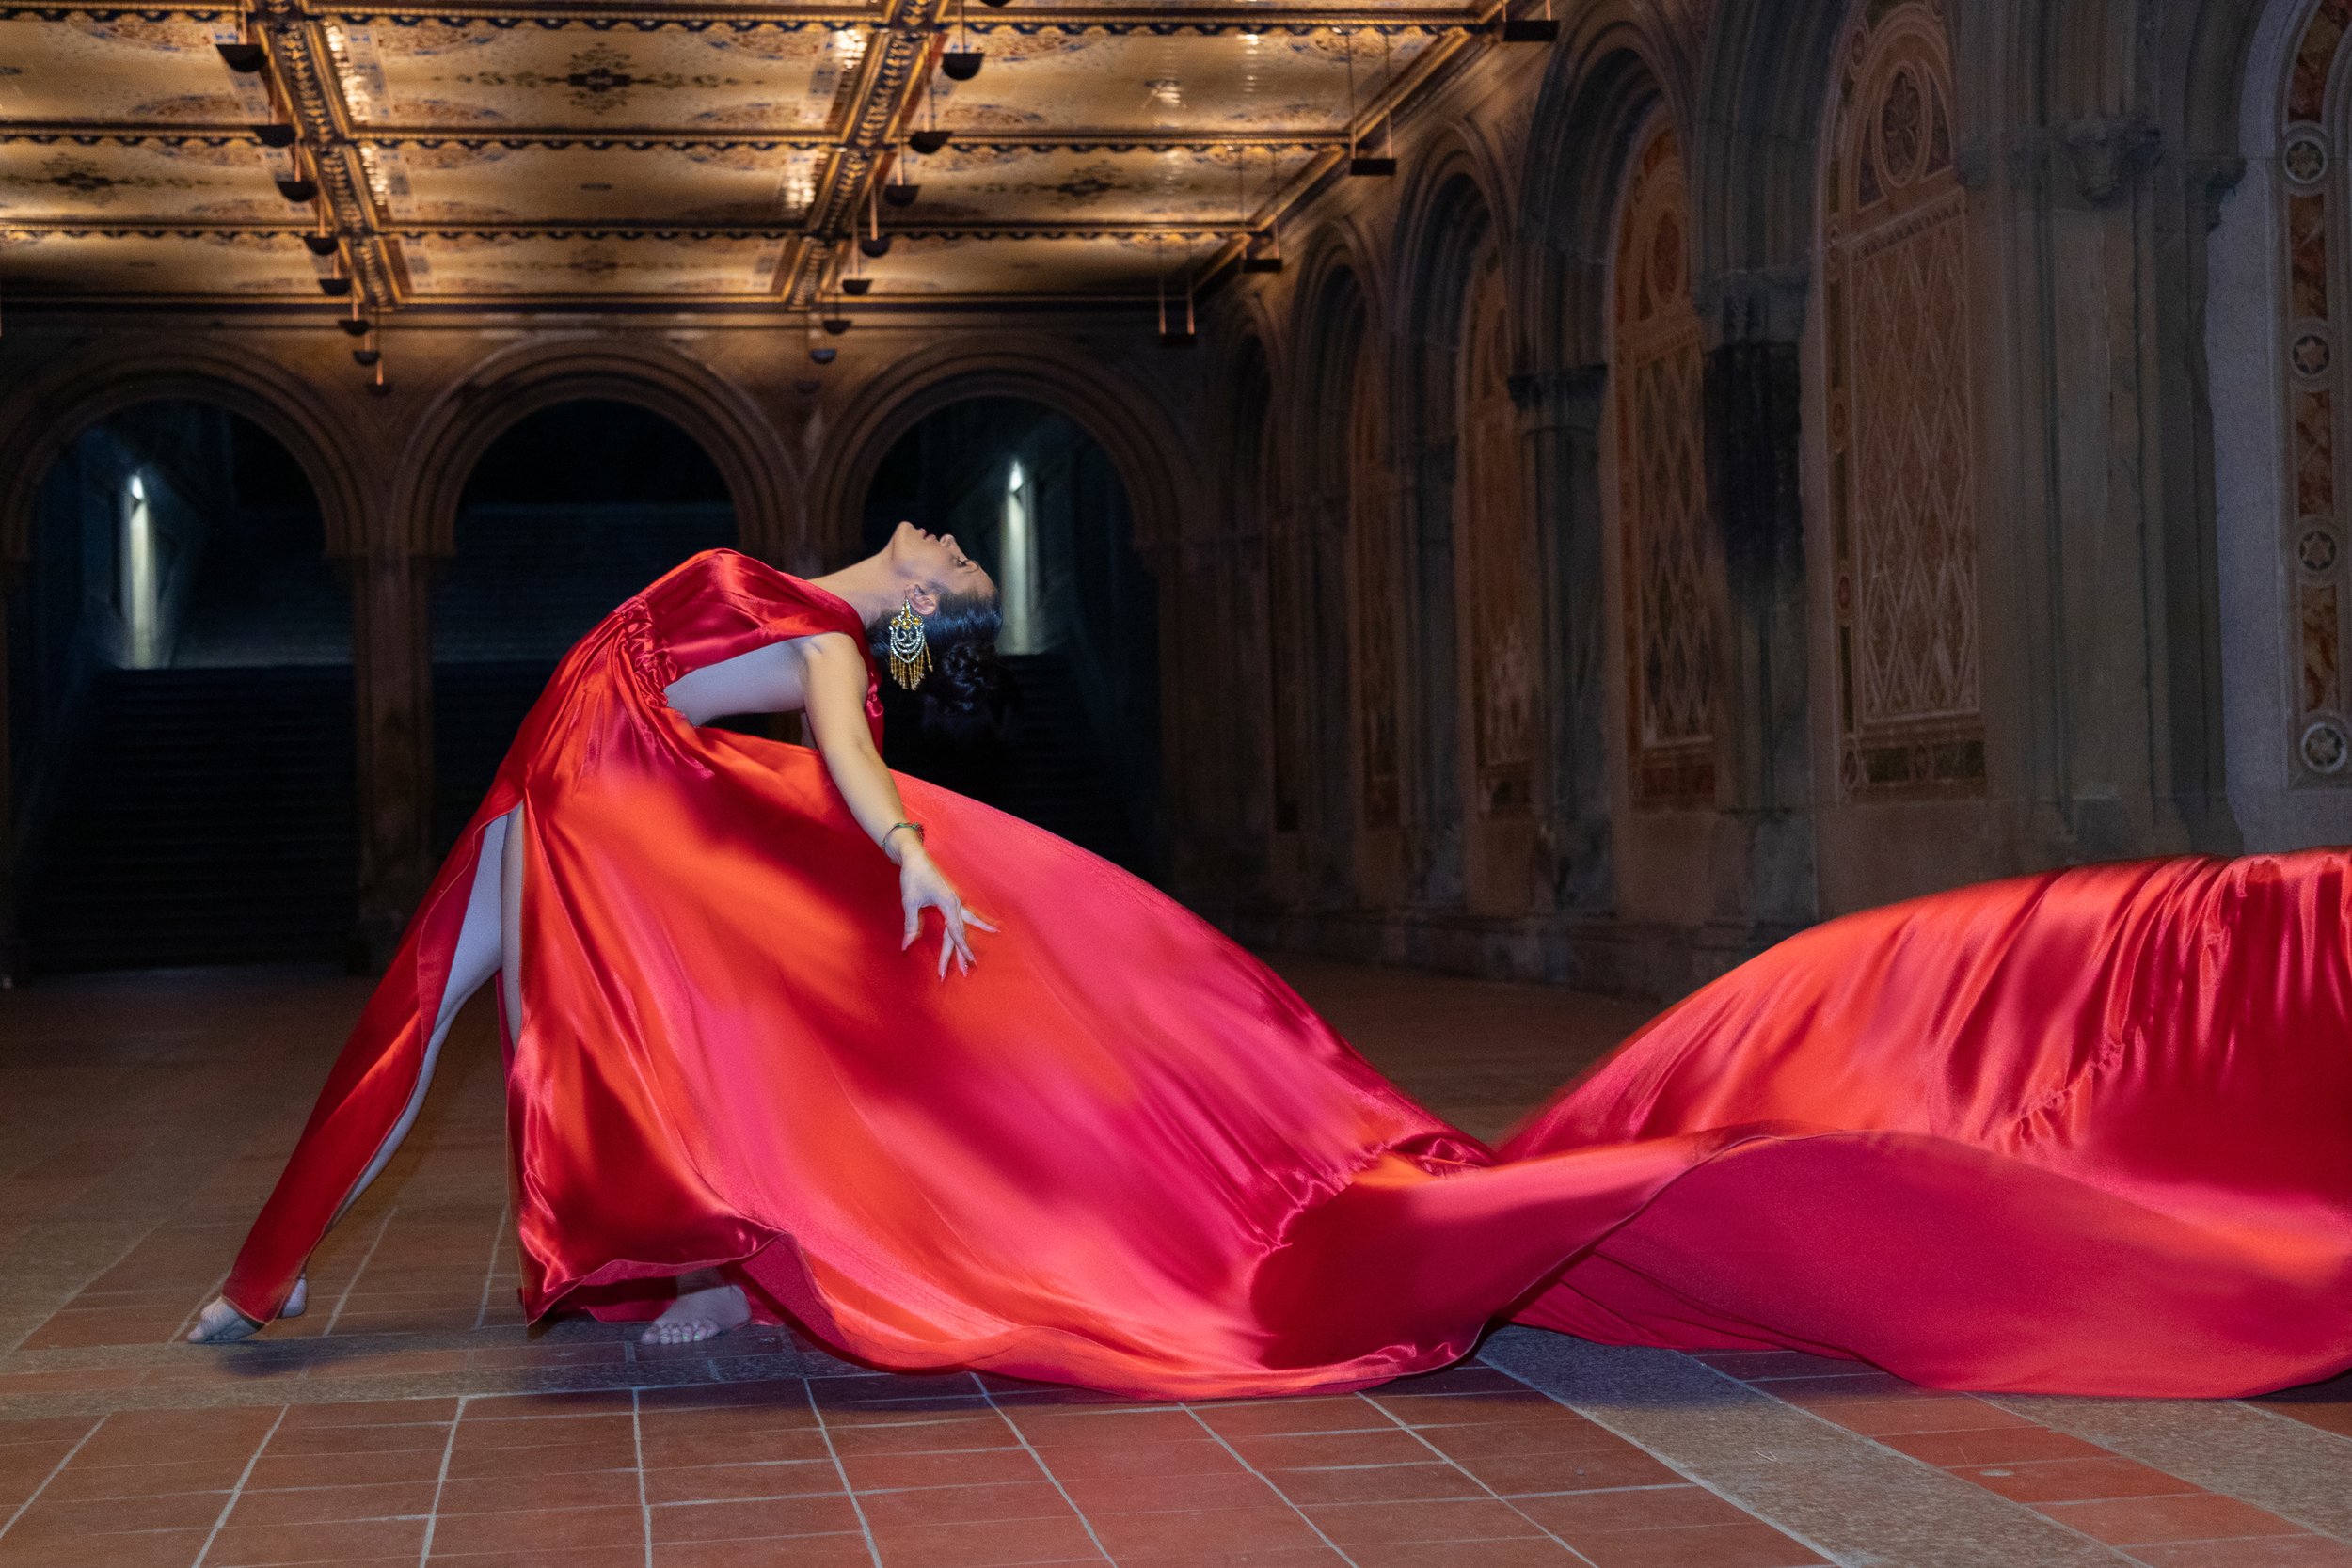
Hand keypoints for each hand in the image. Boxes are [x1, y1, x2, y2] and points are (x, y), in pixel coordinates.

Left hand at [898, 848, 998, 977]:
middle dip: (961, 953)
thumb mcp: (910, 901)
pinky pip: (969, 915)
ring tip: (985, 949)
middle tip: (966, 972)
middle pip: (960, 933)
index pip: (956, 932)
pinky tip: (994, 927)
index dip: (962, 949)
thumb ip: (911, 924)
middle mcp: (956, 903)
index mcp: (948, 903)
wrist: (916, 857)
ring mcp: (957, 901)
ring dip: (970, 942)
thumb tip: (907, 946)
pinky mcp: (954, 899)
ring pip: (966, 925)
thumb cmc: (912, 877)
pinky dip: (980, 922)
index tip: (969, 963)